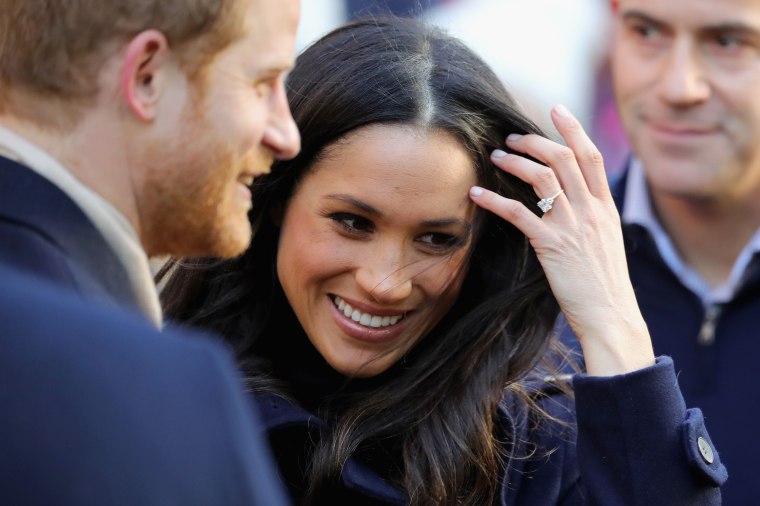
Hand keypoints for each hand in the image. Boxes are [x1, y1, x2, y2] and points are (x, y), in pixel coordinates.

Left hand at [469, 105, 653, 375]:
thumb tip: (574, 199)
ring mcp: (572, 227)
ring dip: (515, 162)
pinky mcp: (551, 246)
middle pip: (563, 159)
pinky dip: (494, 200)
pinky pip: (518, 213)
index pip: (591, 156)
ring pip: (542, 178)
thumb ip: (592, 216)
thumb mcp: (607, 242)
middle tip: (511, 138)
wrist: (611, 316)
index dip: (573, 128)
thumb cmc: (605, 284)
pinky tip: (477, 194)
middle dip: (535, 141)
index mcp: (606, 208)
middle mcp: (591, 211)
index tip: (556, 108)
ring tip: (495, 158)